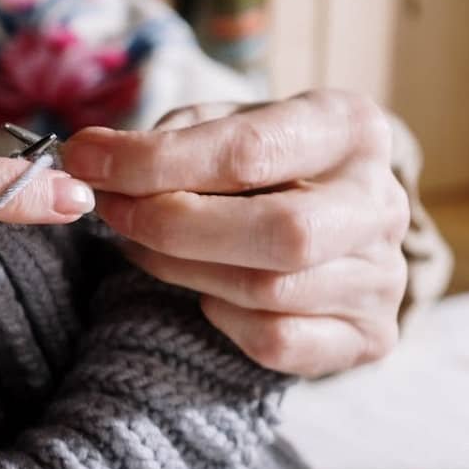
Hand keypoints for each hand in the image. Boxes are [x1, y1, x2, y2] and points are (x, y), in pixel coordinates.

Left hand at [62, 90, 409, 376]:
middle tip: (115, 215)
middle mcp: (379, 202)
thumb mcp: (225, 127)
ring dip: (182, 271)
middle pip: (278, 231)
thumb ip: (171, 138)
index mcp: (348, 129)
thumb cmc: (262, 169)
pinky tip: (207, 293)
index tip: (86, 160)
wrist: (325, 224)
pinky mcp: (367, 335)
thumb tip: (94, 158)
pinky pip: (277, 341)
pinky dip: (225, 320)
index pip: (249, 151)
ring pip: (270, 290)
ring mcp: (382, 276)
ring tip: (143, 248)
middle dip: (174, 226)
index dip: (155, 161)